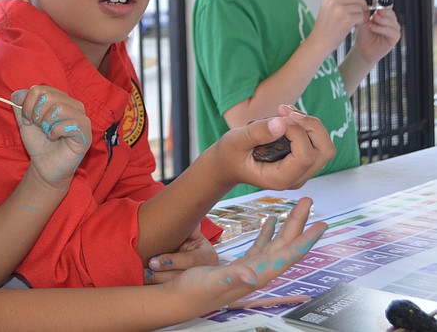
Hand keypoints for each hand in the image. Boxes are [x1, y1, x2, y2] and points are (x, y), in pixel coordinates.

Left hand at [11, 86, 91, 190]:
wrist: (44, 166)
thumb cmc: (38, 143)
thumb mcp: (24, 122)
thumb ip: (20, 106)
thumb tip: (17, 93)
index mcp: (59, 98)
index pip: (39, 89)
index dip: (28, 105)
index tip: (27, 119)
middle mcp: (73, 104)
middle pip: (48, 95)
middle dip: (36, 114)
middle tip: (38, 127)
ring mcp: (81, 117)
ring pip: (59, 107)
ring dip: (46, 123)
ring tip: (48, 132)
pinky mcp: (86, 132)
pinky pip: (70, 124)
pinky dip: (55, 132)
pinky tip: (55, 138)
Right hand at [158, 197, 326, 316]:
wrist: (180, 300)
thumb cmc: (195, 293)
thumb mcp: (213, 283)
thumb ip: (233, 278)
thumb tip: (253, 275)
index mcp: (258, 274)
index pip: (288, 255)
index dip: (306, 240)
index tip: (321, 225)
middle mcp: (259, 271)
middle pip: (286, 244)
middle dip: (299, 223)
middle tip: (309, 201)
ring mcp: (251, 267)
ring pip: (276, 243)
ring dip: (287, 225)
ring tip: (297, 208)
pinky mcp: (241, 264)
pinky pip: (260, 245)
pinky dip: (267, 232)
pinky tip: (269, 221)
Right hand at [210, 105, 335, 190]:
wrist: (227, 164)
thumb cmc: (229, 154)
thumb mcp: (236, 141)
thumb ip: (257, 133)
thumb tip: (282, 123)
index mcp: (280, 178)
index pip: (305, 156)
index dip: (297, 133)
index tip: (278, 118)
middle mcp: (296, 178)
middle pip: (324, 152)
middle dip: (311, 126)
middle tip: (286, 111)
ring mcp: (301, 171)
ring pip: (324, 146)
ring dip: (310, 124)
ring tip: (285, 110)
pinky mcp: (301, 161)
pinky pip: (316, 143)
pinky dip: (306, 126)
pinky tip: (286, 115)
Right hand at [311, 0, 368, 53]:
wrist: (319, 42)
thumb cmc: (324, 28)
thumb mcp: (327, 9)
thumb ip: (338, 1)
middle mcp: (333, 2)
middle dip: (362, 3)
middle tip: (361, 10)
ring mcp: (339, 10)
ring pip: (360, 6)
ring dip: (361, 14)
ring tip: (354, 20)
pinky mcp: (346, 19)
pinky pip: (361, 16)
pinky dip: (360, 21)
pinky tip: (354, 25)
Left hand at [351, 6, 400, 63]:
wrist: (362, 49)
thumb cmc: (363, 35)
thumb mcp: (362, 22)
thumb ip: (365, 13)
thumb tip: (365, 3)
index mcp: (384, 16)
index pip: (386, 6)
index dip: (381, 5)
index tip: (373, 5)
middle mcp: (390, 21)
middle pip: (390, 13)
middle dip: (382, 13)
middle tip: (373, 14)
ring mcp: (394, 29)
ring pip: (391, 21)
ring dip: (381, 21)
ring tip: (370, 22)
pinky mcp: (395, 37)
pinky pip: (392, 31)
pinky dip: (381, 29)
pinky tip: (372, 28)